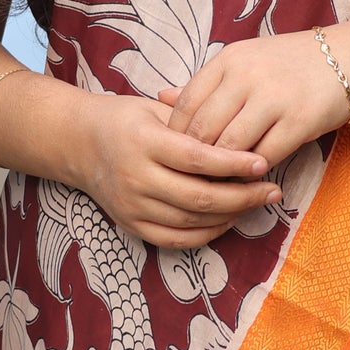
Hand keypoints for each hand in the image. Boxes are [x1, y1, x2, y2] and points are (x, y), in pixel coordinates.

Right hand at [66, 90, 278, 246]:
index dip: (233, 164)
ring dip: (230, 216)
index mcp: (143, 141)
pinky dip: (207, 234)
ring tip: (256, 203)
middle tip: (271, 191)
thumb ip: (195, 123)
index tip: (262, 162)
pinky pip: (175, 240)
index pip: (197, 159)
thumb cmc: (126, 120)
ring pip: (191, 222)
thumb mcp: (156, 109)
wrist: (78, 143)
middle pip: (198, 197)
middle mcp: (135, 176)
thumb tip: (243, 139)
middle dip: (242, 197)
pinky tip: (228, 220)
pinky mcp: (130, 224)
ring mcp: (131, 205)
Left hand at [161, 29, 349, 165]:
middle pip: (203, 130)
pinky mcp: (299, 121)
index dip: (177, 136)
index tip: (177, 154)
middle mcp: (247, 76)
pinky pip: (263, 156)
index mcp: (229, 60)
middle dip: (195, 159)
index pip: (186, 104)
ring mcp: (273, 98)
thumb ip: (204, 83)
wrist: (349, 58)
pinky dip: (252, 171)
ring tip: (220, 181)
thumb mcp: (244, 61)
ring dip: (222, 170)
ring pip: (230, 148)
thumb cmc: (290, 63)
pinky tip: (251, 175)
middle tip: (194, 177)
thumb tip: (160, 98)